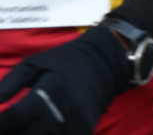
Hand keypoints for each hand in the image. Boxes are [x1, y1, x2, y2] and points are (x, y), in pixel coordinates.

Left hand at [0, 24, 131, 134]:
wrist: (105, 63)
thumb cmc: (64, 62)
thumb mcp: (34, 64)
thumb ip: (9, 84)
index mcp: (50, 87)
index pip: (14, 116)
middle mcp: (64, 107)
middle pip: (27, 134)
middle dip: (11, 134)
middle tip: (6, 128)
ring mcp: (76, 121)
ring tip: (20, 130)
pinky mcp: (85, 130)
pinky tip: (37, 131)